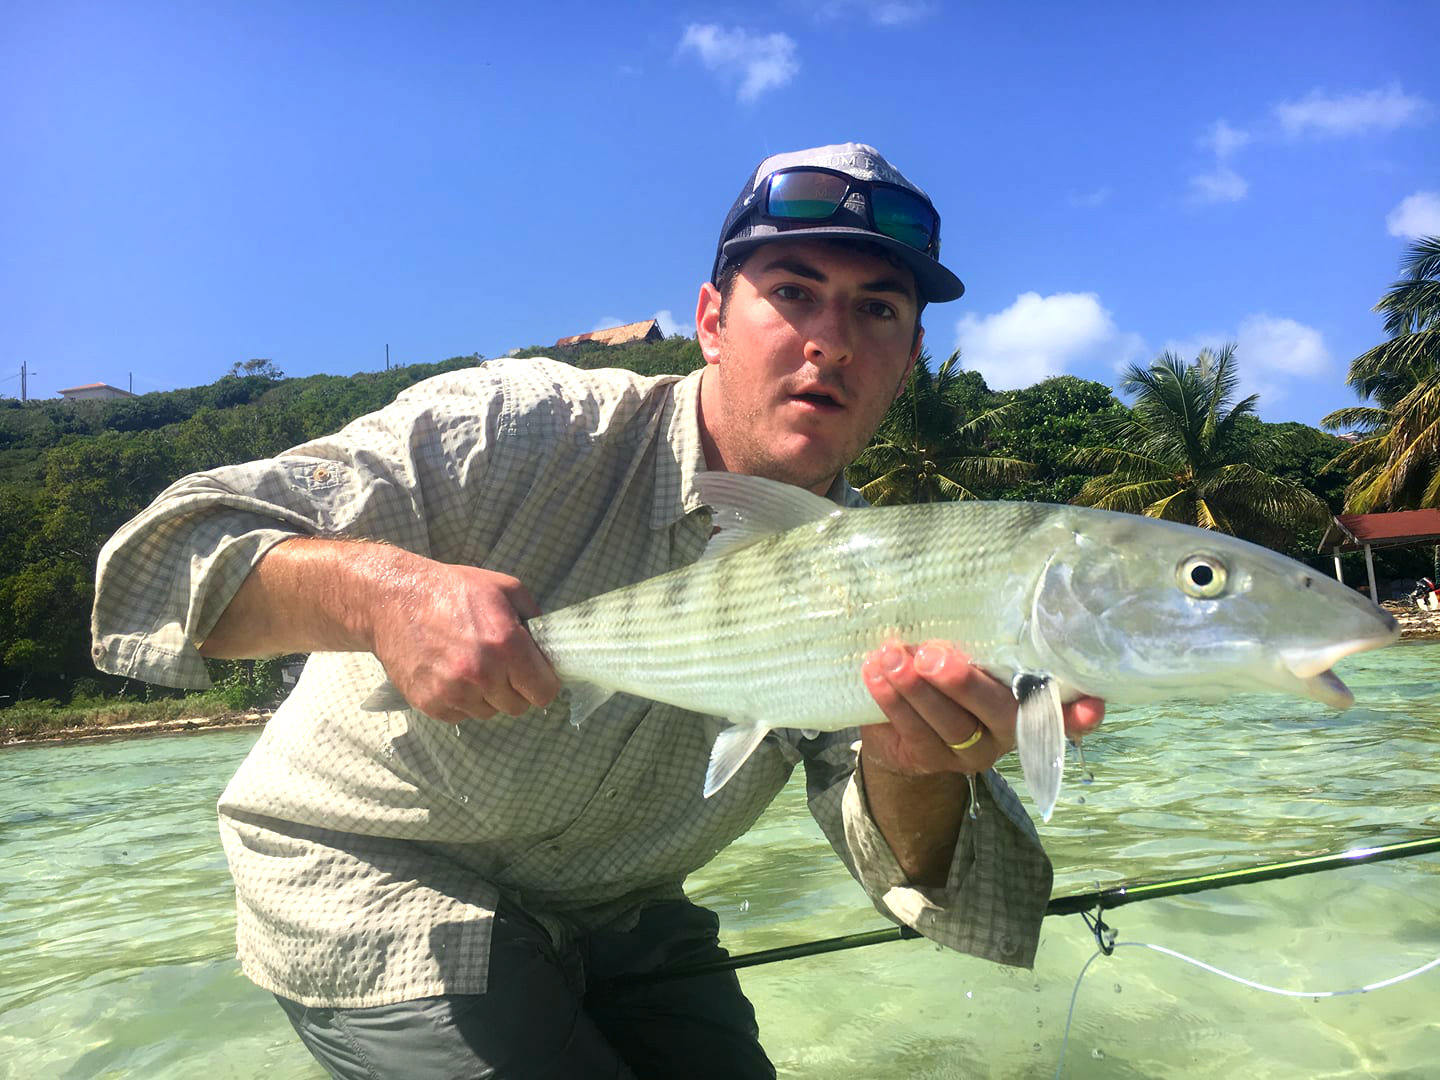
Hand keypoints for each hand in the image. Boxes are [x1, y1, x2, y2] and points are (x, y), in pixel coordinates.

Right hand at [369, 558, 560, 723]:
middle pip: (519, 707)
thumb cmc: (452, 589)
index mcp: (507, 645)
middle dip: (516, 689)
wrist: (393, 599)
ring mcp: (454, 692)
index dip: (544, 683)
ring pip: (490, 713)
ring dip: (488, 696)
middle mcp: (482, 674)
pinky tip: (451, 674)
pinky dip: (462, 701)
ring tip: (472, 665)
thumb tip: (548, 647)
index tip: (535, 674)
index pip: (545, 692)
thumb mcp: (505, 588)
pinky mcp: (430, 704)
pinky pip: (462, 715)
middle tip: (502, 666)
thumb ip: (534, 618)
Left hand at [860, 641, 1103, 776]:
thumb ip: (978, 637)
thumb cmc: (944, 676)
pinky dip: (890, 699)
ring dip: (916, 688)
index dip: (1080, 714)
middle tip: (932, 655)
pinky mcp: (931, 759)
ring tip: (891, 656)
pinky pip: (912, 731)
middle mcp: (1005, 729)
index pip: (1063, 710)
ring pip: (949, 723)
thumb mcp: (970, 655)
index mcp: (1026, 699)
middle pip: (996, 711)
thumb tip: (968, 579)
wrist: (901, 734)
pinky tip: (873, 672)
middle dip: (964, 683)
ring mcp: (970, 750)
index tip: (1092, 706)